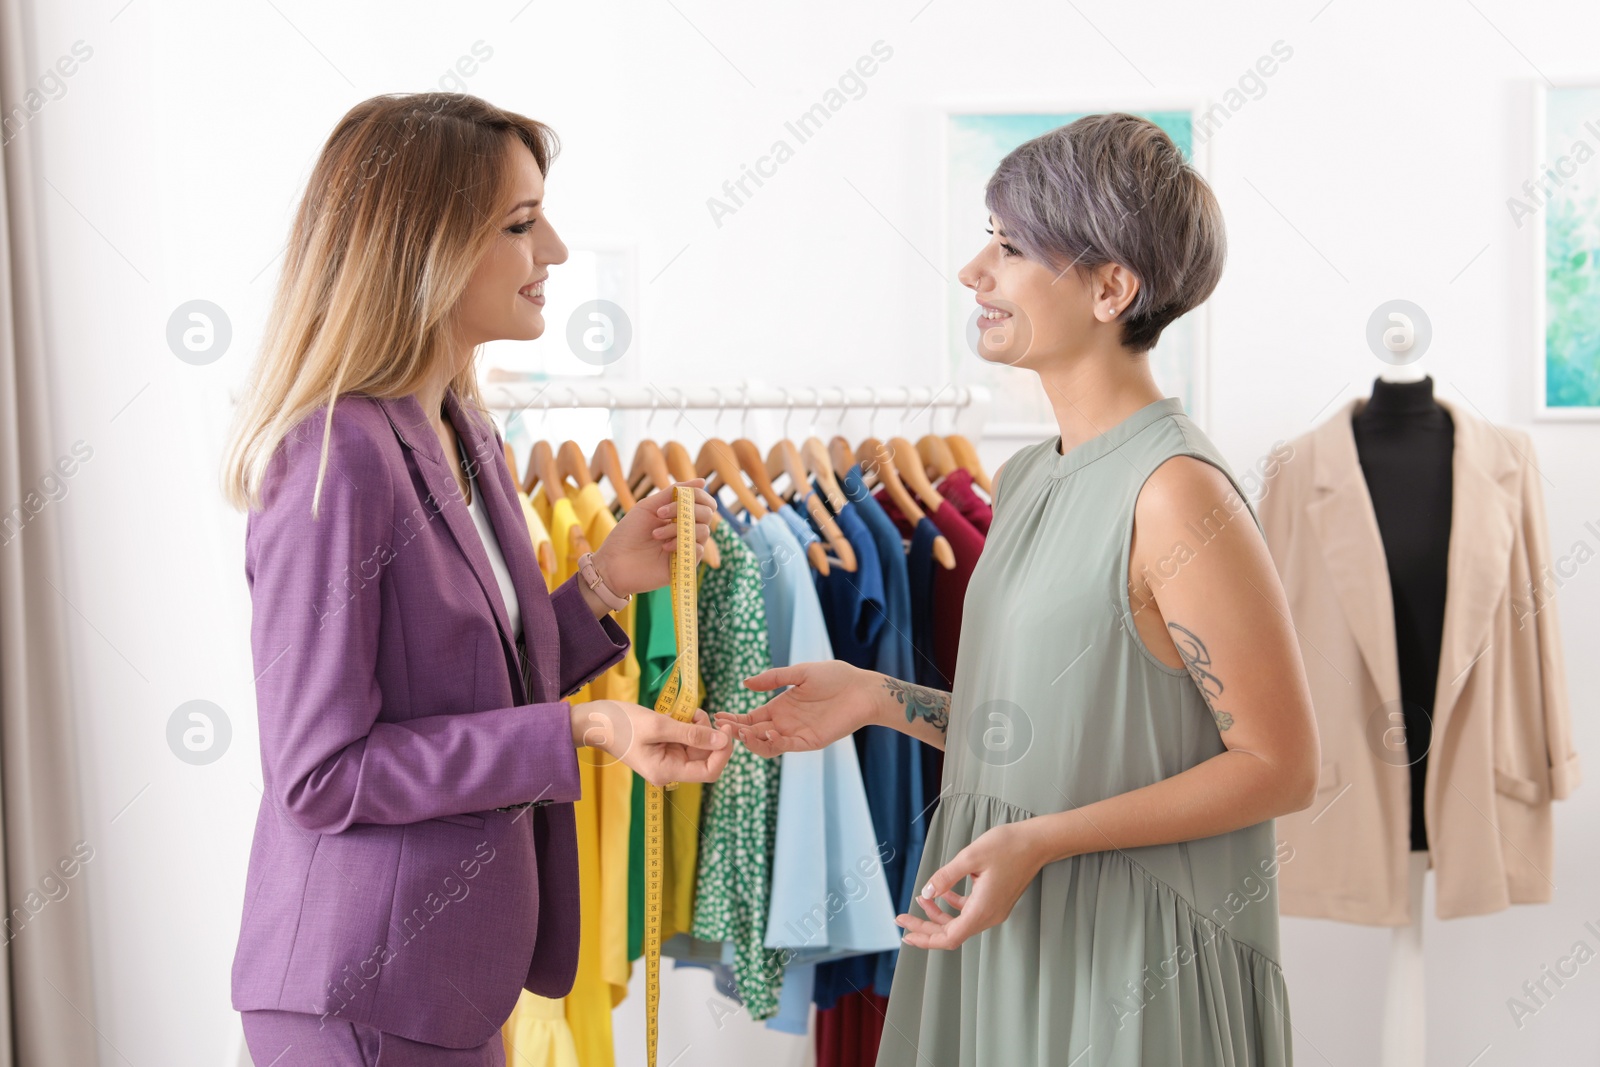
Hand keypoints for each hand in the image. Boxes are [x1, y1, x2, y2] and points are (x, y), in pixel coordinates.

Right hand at [570, 699, 736, 785]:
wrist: (595, 721)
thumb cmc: (622, 724)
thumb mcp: (659, 725)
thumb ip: (693, 733)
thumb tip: (723, 740)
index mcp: (667, 771)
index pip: (709, 772)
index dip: (723, 752)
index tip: (725, 729)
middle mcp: (670, 769)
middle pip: (706, 756)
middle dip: (709, 734)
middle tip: (698, 714)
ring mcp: (668, 758)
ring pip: (699, 745)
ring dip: (699, 726)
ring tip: (687, 712)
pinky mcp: (666, 746)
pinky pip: (688, 738)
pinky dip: (690, 724)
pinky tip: (682, 714)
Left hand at [590, 479, 715, 596]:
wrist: (613, 563)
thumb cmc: (627, 534)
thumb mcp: (649, 507)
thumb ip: (673, 493)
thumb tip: (702, 481)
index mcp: (679, 515)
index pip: (704, 502)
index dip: (697, 496)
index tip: (678, 497)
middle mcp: (686, 531)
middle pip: (707, 514)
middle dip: (686, 510)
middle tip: (661, 514)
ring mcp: (686, 548)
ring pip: (703, 531)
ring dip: (678, 528)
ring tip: (656, 535)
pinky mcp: (685, 565)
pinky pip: (698, 550)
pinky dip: (681, 544)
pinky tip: (664, 548)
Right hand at [723, 660, 880, 756]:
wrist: (861, 689)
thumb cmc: (834, 677)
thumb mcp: (799, 673)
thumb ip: (773, 678)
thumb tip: (744, 684)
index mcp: (779, 707)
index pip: (750, 718)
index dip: (733, 719)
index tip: (716, 716)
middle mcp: (784, 723)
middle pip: (753, 734)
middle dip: (737, 732)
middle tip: (723, 728)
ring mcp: (795, 734)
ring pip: (766, 745)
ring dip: (752, 741)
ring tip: (742, 732)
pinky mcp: (809, 742)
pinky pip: (786, 747)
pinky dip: (773, 743)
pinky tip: (767, 732)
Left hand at [895, 822, 1041, 949]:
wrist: (1038, 842)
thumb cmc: (1008, 846)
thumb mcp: (970, 857)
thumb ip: (945, 877)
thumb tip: (926, 893)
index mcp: (982, 910)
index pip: (949, 937)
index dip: (925, 938)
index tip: (906, 933)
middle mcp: (989, 916)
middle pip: (951, 933)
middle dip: (925, 927)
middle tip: (903, 919)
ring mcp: (994, 910)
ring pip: (960, 922)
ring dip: (938, 916)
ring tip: (920, 901)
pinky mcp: (996, 902)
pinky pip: (969, 911)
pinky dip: (953, 906)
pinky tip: (942, 893)